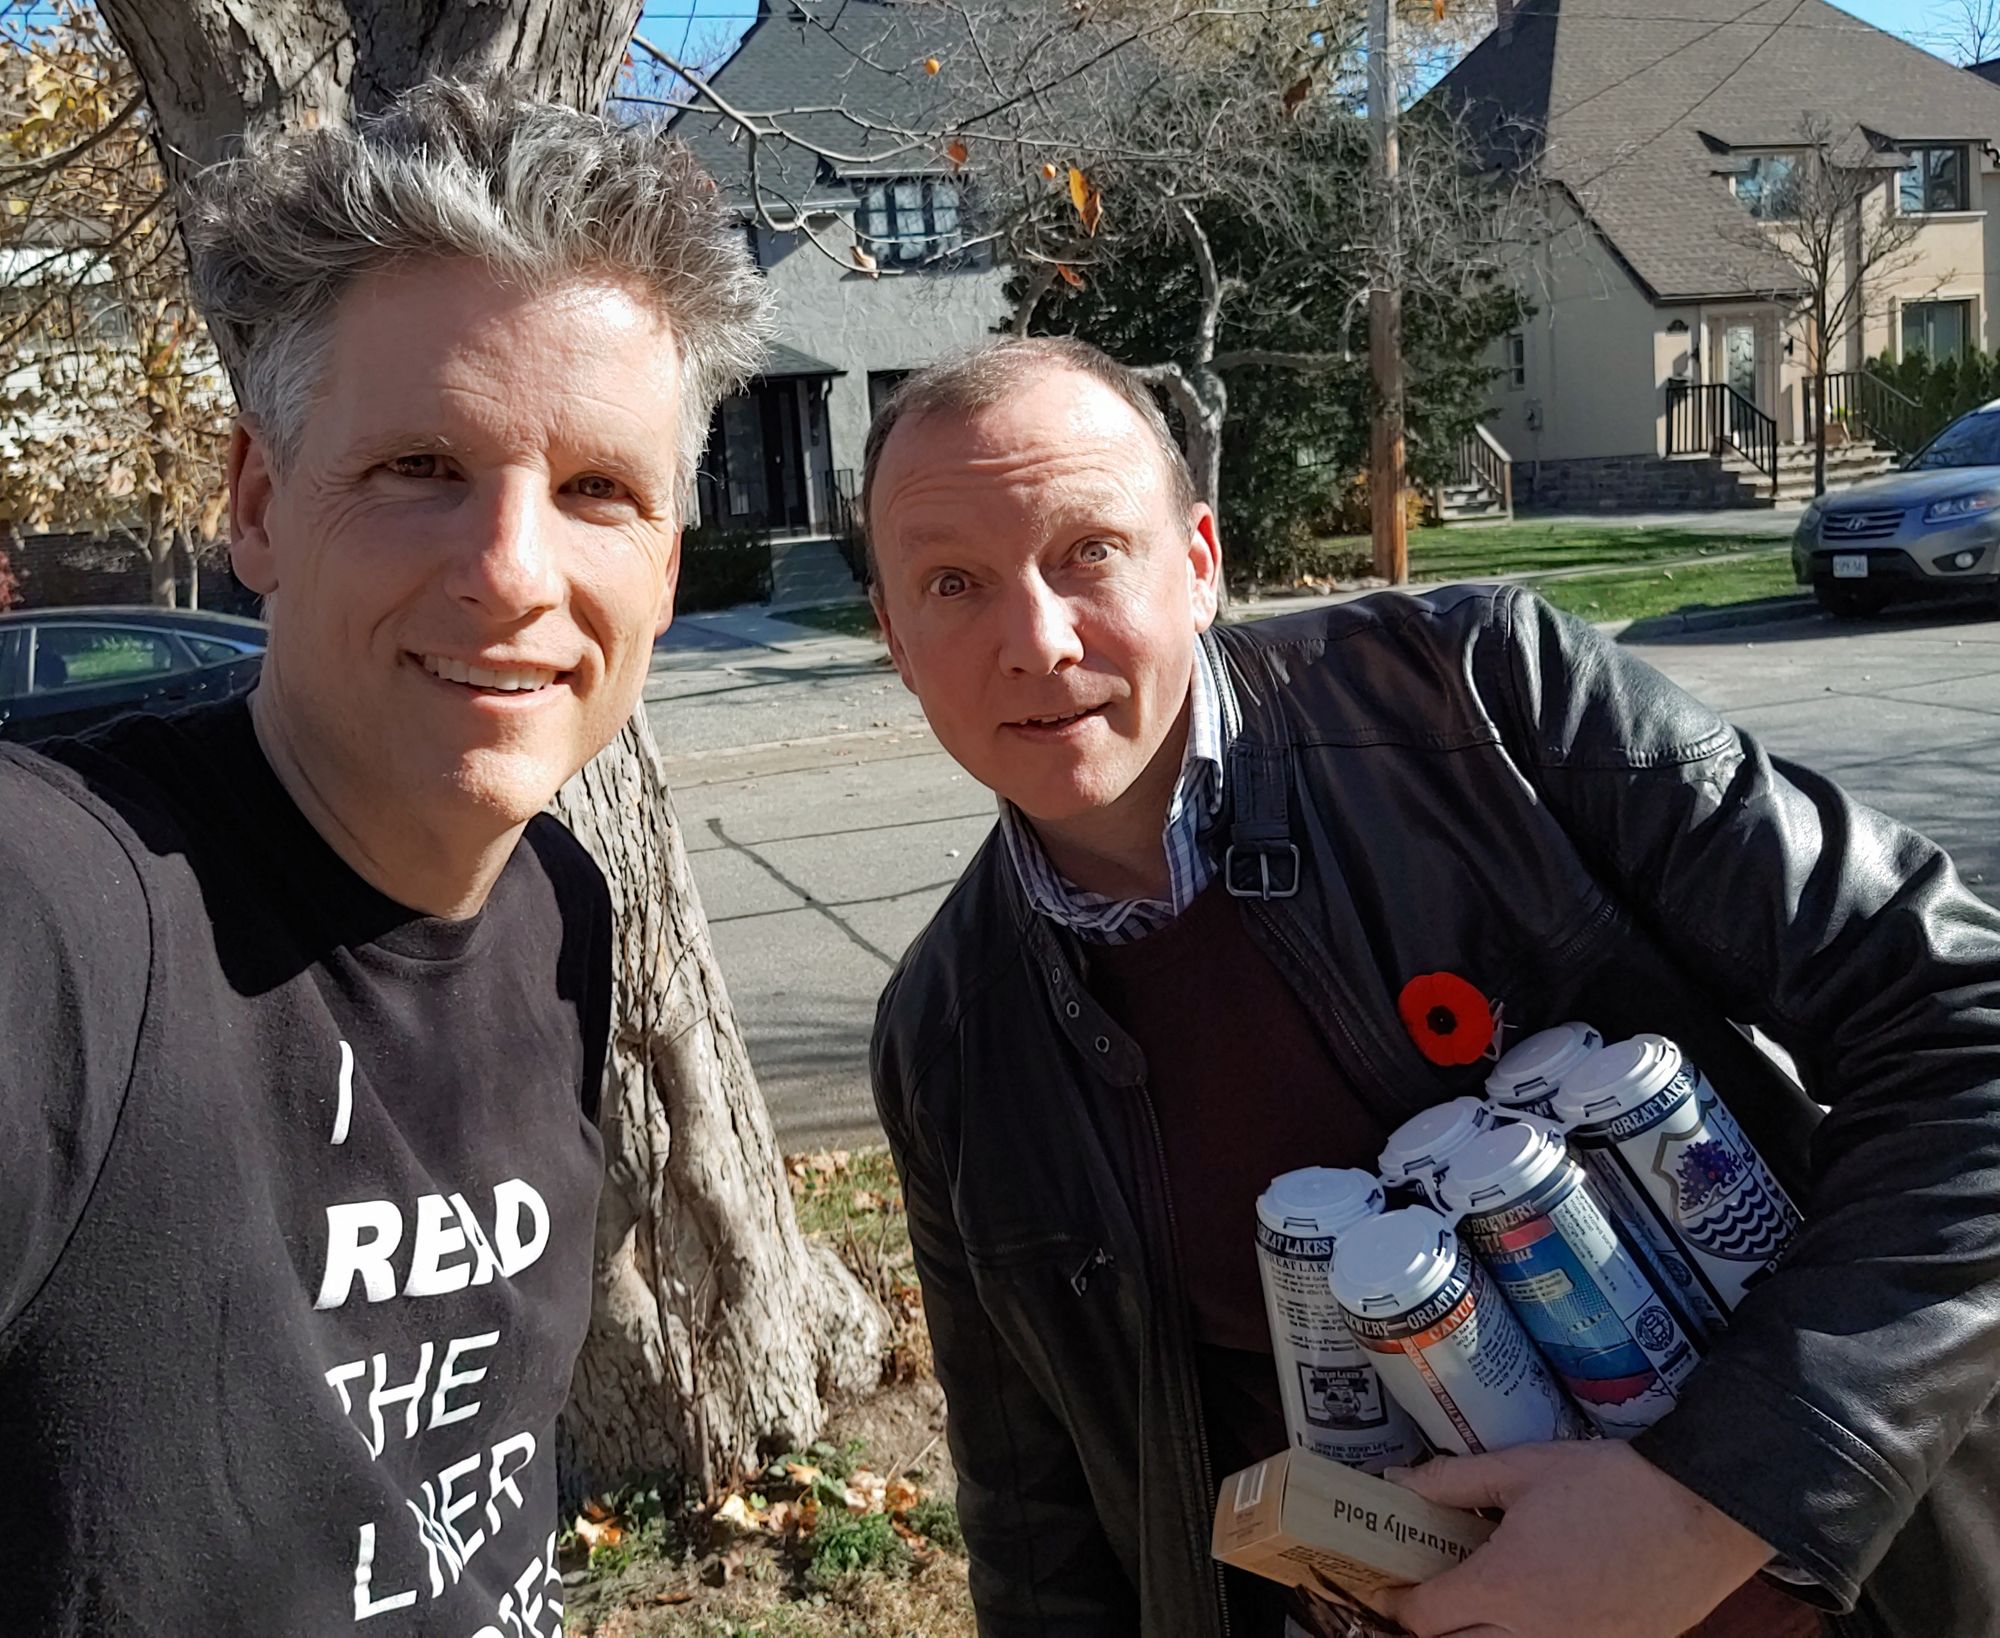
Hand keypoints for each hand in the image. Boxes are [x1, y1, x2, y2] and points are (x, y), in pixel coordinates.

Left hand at [1372, 1441, 1773, 1637]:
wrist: (1703, 1514)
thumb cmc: (1612, 1486)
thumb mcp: (1523, 1468)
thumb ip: (1452, 1481)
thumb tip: (1398, 1483)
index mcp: (1502, 1587)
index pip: (1424, 1617)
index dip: (1395, 1600)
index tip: (1384, 1583)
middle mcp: (1532, 1633)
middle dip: (1431, 1627)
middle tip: (1423, 1594)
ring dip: (1477, 1633)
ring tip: (1474, 1600)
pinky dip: (1524, 1635)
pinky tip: (1530, 1607)